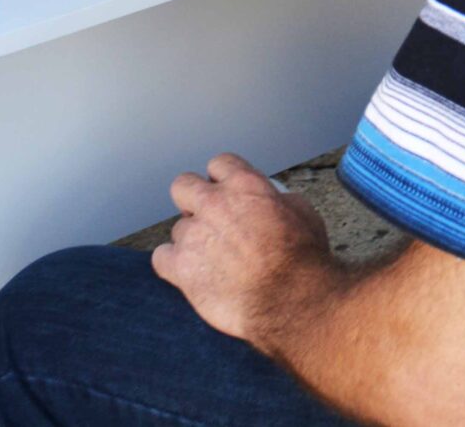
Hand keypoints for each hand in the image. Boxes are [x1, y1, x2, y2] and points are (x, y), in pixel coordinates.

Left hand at [151, 152, 330, 349]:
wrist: (290, 300)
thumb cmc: (302, 260)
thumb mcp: (304, 213)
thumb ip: (277, 201)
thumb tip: (270, 203)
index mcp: (244, 185)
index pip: (219, 164)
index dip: (223, 178)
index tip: (227, 193)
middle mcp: (213, 204)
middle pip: (183, 185)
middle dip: (192, 199)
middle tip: (209, 219)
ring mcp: (194, 235)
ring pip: (177, 228)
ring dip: (192, 241)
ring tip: (212, 261)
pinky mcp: (181, 267)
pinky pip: (160, 257)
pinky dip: (172, 264)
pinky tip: (191, 273)